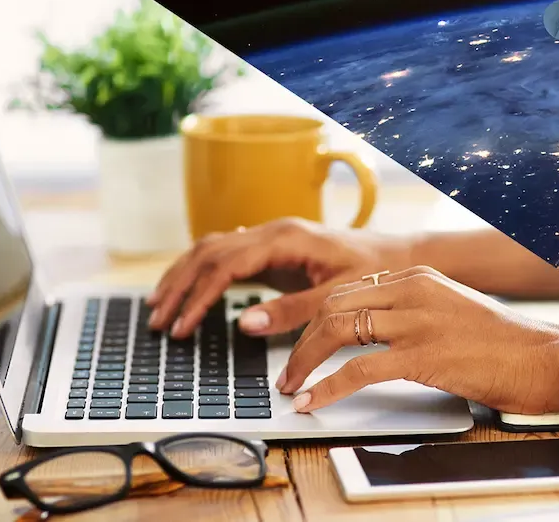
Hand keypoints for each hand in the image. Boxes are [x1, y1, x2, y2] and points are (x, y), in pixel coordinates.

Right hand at [147, 218, 414, 338]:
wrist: (400, 255)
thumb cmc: (376, 272)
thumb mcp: (339, 296)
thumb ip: (294, 311)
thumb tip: (245, 323)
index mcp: (285, 238)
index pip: (224, 265)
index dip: (198, 297)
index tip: (182, 327)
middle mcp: (273, 231)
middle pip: (208, 252)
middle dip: (179, 286)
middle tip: (158, 321)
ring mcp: (272, 237)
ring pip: (212, 248)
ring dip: (183, 275)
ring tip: (160, 306)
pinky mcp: (275, 249)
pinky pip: (227, 254)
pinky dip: (202, 271)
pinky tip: (188, 286)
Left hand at [276, 266, 558, 414]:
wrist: (543, 356)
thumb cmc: (503, 342)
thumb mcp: (452, 309)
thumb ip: (414, 310)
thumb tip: (374, 332)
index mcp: (418, 277)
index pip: (348, 290)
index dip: (315, 318)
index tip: (300, 342)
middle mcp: (413, 290)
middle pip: (334, 305)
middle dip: (301, 339)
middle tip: (287, 369)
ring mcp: (417, 321)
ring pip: (337, 330)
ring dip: (304, 361)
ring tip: (291, 386)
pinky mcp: (423, 354)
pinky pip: (358, 369)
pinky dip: (326, 387)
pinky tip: (312, 401)